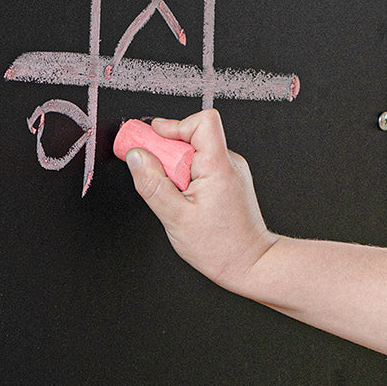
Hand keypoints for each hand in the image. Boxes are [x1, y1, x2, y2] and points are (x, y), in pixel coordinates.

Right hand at [124, 109, 277, 293]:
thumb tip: (136, 156)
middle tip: (155, 176)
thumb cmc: (220, 247)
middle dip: (168, 152)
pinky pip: (202, 165)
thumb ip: (153, 184)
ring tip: (174, 195)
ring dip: (176, 167)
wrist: (250, 263)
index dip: (175, 125)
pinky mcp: (229, 179)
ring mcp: (231, 170)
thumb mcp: (175, 218)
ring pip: (195, 152)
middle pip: (193, 136)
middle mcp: (229, 162)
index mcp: (219, 166)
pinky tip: (185, 199)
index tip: (154, 138)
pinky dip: (187, 175)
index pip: (203, 121)